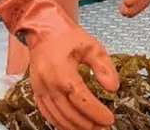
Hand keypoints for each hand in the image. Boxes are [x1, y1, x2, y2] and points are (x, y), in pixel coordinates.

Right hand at [0, 0, 118, 129]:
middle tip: (103, 126)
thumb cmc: (66, 36)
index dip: (97, 112)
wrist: (42, 29)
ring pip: (57, 117)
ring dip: (75, 126)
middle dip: (88, 123)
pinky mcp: (36, 91)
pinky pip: (46, 113)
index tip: (110, 119)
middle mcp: (48, 83)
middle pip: (70, 113)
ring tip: (91, 128)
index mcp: (63, 72)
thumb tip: (113, 88)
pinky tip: (71, 126)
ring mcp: (40, 89)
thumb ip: (104, 67)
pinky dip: (59, 123)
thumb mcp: (92, 46)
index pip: (82, 100)